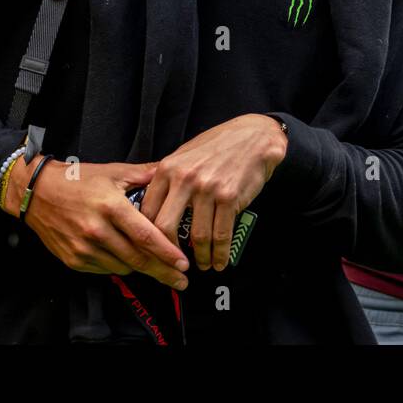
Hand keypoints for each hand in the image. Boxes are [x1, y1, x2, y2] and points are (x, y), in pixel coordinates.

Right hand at [3, 156, 189, 288]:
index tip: (183, 264)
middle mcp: (96, 230)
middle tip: (181, 281)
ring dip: (142, 269)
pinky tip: (129, 261)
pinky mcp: (73, 260)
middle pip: (137, 259)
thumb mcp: (114, 172)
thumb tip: (172, 170)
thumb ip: (145, 173)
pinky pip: (105, 270)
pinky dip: (120, 267)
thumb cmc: (78, 180)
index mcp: (110, 206)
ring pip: (123, 267)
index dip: (167, 253)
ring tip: (160, 270)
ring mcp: (83, 248)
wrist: (37, 193)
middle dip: (163, 272)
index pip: (145, 236)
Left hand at [140, 114, 288, 274]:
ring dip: (200, 256)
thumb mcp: (185, 155)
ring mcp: (208, 189)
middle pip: (165, 227)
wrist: (254, 137)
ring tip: (202, 265)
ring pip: (197, 235)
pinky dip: (219, 253)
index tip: (154, 249)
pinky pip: (221, 234)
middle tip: (174, 263)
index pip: (147, 211)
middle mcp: (185, 179)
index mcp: (168, 169)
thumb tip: (153, 208)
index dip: (148, 236)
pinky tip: (219, 261)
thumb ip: (168, 180)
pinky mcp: (229, 197)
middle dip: (168, 252)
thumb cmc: (218, 146)